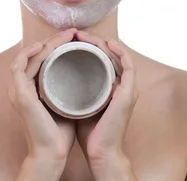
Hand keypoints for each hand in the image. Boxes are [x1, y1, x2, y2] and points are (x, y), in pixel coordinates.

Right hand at [8, 28, 78, 162]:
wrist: (52, 153)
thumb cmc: (60, 133)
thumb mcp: (66, 103)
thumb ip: (68, 88)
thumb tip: (86, 73)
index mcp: (31, 89)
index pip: (40, 59)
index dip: (54, 46)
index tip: (73, 39)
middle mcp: (21, 87)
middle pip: (34, 54)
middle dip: (53, 40)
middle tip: (72, 33)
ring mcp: (18, 90)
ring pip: (28, 56)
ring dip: (46, 43)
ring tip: (64, 36)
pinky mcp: (20, 95)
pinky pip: (19, 66)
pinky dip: (30, 54)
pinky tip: (44, 46)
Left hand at [73, 30, 138, 168]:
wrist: (101, 152)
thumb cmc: (90, 133)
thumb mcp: (81, 104)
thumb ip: (76, 90)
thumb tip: (57, 76)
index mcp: (112, 87)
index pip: (101, 58)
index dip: (88, 46)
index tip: (70, 40)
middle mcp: (122, 85)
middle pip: (109, 53)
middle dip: (92, 41)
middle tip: (74, 34)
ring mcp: (127, 88)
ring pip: (118, 55)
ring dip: (102, 42)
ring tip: (84, 36)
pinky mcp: (129, 92)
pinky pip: (129, 65)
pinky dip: (120, 52)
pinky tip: (107, 43)